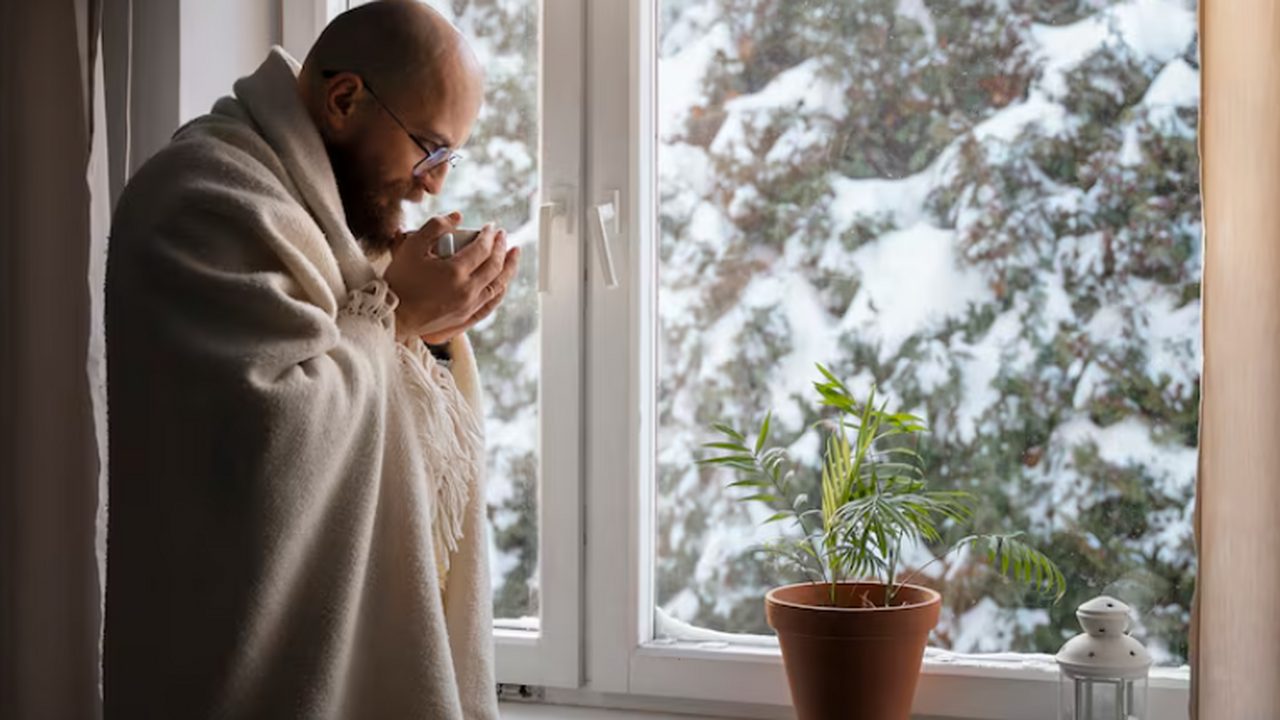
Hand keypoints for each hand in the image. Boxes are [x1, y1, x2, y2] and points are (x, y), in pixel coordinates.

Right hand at [383, 212, 520, 343]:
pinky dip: (500, 290)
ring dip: (509, 268)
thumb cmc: (399, 280)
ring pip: (498, 286)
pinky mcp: (465, 318)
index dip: (489, 235)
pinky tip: (503, 282)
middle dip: (502, 248)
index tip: (491, 226)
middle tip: (504, 235)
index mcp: (455, 272)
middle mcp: (467, 290)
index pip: (482, 249)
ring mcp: (468, 307)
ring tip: (514, 255)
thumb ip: (435, 227)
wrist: (393, 316)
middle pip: (495, 266)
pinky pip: (491, 304)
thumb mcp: (411, 247)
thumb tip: (458, 216)